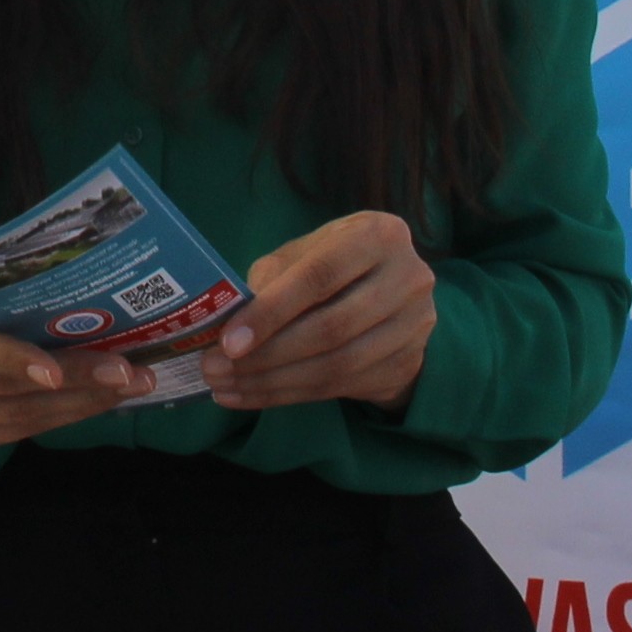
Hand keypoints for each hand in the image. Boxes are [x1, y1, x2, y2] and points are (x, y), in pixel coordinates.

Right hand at [0, 255, 147, 450]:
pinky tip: (95, 400)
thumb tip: (58, 270)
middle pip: (0, 388)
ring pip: (14, 417)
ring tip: (128, 385)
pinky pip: (12, 432)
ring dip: (79, 404)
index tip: (56, 371)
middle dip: (72, 381)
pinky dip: (59, 417)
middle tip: (129, 371)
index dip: (9, 359)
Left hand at [206, 212, 435, 411]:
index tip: (228, 343)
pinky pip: (342, 387)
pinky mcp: (409, 362)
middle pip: (330, 328)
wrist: (390, 294)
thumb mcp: (303, 257)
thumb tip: (227, 325)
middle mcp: (408, 278)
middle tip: (216, 370)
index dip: (271, 312)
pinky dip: (291, 395)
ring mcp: (416, 325)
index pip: (320, 277)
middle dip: (266, 355)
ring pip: (336, 365)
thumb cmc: (332, 266)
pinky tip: (253, 395)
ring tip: (227, 387)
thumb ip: (270, 281)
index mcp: (378, 236)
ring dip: (273, 382)